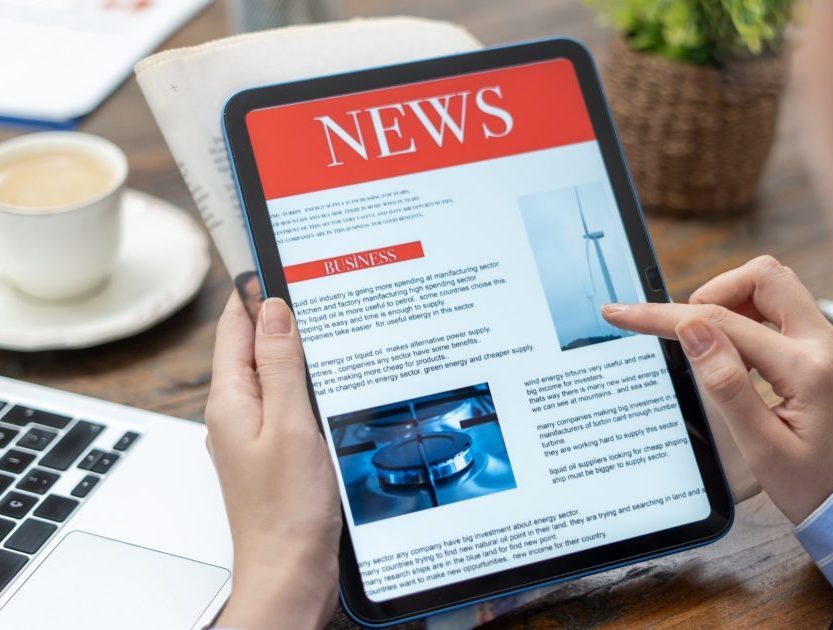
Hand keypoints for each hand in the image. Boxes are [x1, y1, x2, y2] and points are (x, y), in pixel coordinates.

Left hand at [206, 292, 341, 628]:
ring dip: (298, 349)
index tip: (272, 256)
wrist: (290, 570)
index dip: (252, 289)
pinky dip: (309, 382)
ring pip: (275, 374)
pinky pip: (289, 401)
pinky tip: (335, 380)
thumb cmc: (286, 509)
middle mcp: (237, 412)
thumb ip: (281, 364)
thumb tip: (273, 308)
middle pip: (254, 346)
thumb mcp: (289, 423)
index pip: (235, 326)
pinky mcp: (277, 451)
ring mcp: (256, 433)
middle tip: (314, 283)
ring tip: (329, 323)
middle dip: (281, 314)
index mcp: (230, 399)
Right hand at [602, 256, 832, 523]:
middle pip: (763, 277)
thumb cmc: (816, 486)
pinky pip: (786, 311)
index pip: (723, 321)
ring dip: (735, 302)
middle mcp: (826, 345)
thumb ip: (727, 384)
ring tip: (713, 346)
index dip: (666, 315)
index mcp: (807, 369)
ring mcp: (831, 344)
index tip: (627, 313)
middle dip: (713, 292)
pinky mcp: (828, 351)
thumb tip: (693, 329)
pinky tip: (738, 357)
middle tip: (687, 330)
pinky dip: (752, 318)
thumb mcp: (761, 447)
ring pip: (776, 287)